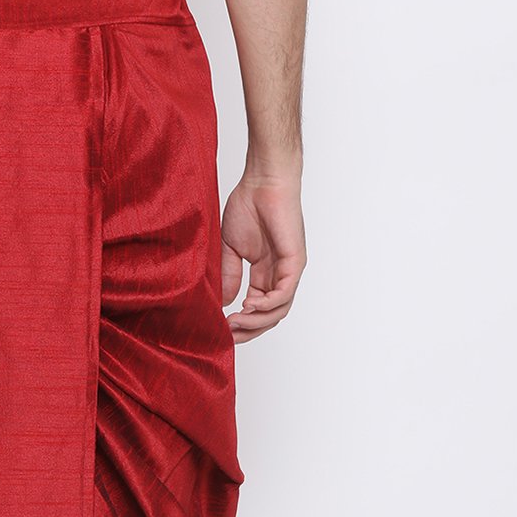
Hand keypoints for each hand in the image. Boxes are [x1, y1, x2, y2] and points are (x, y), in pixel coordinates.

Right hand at [220, 172, 305, 342]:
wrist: (262, 182)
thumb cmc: (248, 206)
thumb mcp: (231, 249)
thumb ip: (229, 276)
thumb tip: (223, 303)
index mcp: (264, 273)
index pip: (257, 310)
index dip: (241, 324)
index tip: (221, 329)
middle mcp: (279, 275)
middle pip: (269, 316)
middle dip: (248, 329)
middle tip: (228, 334)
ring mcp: (289, 270)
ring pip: (278, 311)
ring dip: (256, 321)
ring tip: (235, 321)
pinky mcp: (295, 262)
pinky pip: (284, 294)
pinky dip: (267, 305)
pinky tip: (249, 305)